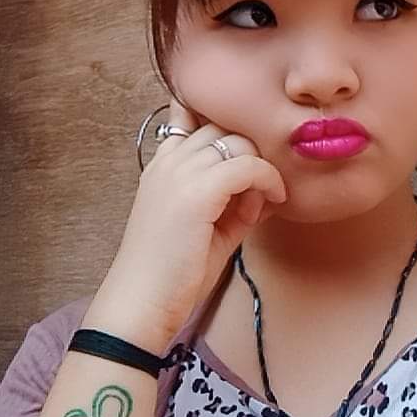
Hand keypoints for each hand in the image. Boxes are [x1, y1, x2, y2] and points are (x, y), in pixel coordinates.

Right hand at [92, 96, 286, 349]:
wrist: (143, 302)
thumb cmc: (173, 272)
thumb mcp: (209, 228)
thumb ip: (234, 202)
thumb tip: (266, 190)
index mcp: (163, 164)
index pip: (191, 113)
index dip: (225, 126)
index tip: (247, 159)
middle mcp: (169, 160)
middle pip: (223, 126)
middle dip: (249, 150)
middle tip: (258, 187)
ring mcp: (180, 172)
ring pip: (237, 141)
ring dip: (258, 166)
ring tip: (258, 202)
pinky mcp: (197, 192)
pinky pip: (247, 166)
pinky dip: (267, 180)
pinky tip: (272, 201)